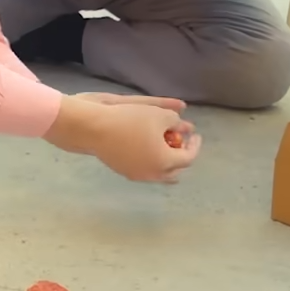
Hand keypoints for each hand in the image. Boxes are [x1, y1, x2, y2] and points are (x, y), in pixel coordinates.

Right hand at [45, 94, 199, 182]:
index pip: (189, 157)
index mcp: (165, 162)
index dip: (194, 145)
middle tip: (182, 141)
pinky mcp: (123, 171)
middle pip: (176, 171)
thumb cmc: (130, 120)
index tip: (195, 134)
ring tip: (166, 145)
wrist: (94, 128)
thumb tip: (185, 129)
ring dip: (167, 161)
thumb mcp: (159, 115)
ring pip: (160, 174)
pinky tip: (148, 148)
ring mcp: (137, 175)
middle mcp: (153, 173)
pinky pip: (145, 171)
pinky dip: (152, 162)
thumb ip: (176, 123)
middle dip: (182, 156)